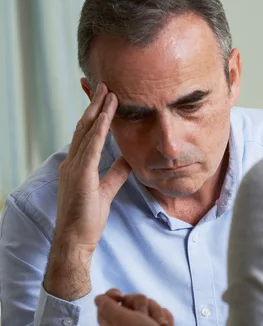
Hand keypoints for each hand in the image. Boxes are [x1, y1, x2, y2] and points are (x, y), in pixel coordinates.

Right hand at [44, 84, 130, 299]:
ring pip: (87, 133)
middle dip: (95, 105)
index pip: (86, 135)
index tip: (104, 99)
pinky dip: (99, 130)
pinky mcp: (80, 176)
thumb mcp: (106, 190)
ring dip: (99, 112)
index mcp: (76, 166)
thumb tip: (128, 158)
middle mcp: (72, 163)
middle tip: (105, 85)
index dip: (95, 116)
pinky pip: (91, 148)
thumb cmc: (88, 219)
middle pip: (84, 127)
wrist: (75, 240)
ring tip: (109, 92)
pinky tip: (107, 116)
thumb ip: (115, 173)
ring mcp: (74, 168)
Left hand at [95, 290, 187, 325]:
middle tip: (142, 316)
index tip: (120, 295)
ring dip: (154, 312)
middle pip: (129, 300)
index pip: (105, 305)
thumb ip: (106, 305)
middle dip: (139, 304)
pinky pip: (160, 312)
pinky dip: (163, 318)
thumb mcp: (119, 318)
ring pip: (148, 304)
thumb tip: (99, 298)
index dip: (112, 296)